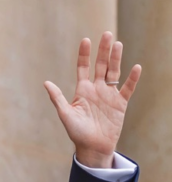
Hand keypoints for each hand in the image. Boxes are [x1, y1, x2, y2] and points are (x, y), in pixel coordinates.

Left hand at [44, 32, 141, 167]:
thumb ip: (58, 98)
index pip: (83, 68)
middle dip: (103, 51)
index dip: (85, 54)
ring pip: (113, 73)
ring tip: (118, 44)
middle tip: (107, 34)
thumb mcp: (65, 114)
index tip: (86, 40)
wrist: (92, 147)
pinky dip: (132, 79)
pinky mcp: (120, 104)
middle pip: (100, 66)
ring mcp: (109, 95)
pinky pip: (128, 89)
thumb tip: (46, 82)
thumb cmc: (76, 132)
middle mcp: (96, 89)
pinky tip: (135, 67)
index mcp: (82, 90)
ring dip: (116, 59)